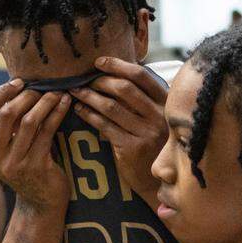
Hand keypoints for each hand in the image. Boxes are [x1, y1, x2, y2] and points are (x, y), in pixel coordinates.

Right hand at [0, 80, 71, 213]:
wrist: (41, 203)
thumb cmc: (27, 168)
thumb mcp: (10, 148)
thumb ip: (8, 124)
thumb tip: (15, 86)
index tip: (17, 82)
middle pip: (7, 114)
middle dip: (27, 96)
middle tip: (43, 87)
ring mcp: (16, 164)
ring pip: (30, 122)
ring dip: (45, 102)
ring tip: (57, 92)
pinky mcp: (37, 167)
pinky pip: (48, 132)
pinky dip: (57, 113)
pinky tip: (65, 104)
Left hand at [70, 57, 167, 201]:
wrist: (155, 180)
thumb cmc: (151, 144)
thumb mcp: (155, 118)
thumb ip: (142, 98)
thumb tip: (114, 73)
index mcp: (165, 103)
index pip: (141, 76)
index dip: (118, 65)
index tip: (99, 62)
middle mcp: (159, 116)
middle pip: (124, 88)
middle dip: (100, 81)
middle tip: (83, 79)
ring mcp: (146, 133)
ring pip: (111, 107)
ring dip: (89, 97)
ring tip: (76, 92)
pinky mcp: (132, 148)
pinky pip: (105, 126)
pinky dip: (89, 115)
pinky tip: (79, 110)